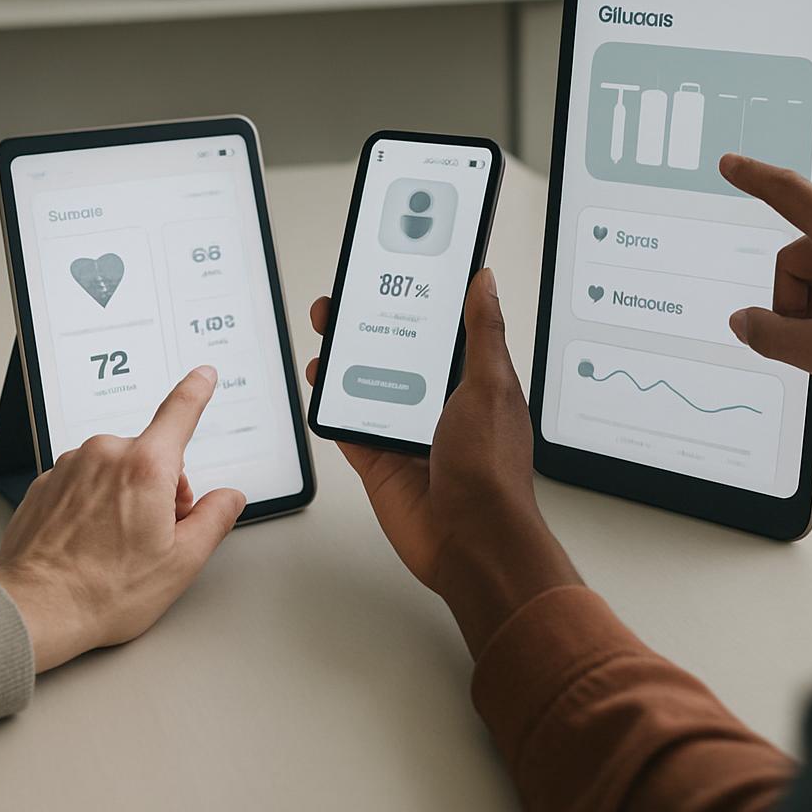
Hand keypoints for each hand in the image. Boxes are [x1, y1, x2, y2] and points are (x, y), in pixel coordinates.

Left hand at [0, 366, 245, 670]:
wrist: (34, 610)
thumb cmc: (104, 592)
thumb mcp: (181, 563)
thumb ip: (214, 520)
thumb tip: (228, 499)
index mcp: (146, 467)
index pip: (180, 412)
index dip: (197, 391)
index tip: (204, 376)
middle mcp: (106, 454)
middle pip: (150, 456)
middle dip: (161, 488)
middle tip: (152, 537)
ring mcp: (71, 466)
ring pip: (115, 469)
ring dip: (124, 495)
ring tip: (113, 547)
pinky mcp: (45, 483)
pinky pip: (83, 482)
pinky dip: (92, 504)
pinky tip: (88, 542)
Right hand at [307, 269, 577, 656]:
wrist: (471, 543)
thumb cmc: (492, 470)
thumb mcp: (491, 387)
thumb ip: (482, 333)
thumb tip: (484, 280)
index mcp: (471, 380)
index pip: (442, 327)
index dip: (419, 297)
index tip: (396, 268)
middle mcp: (437, 401)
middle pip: (396, 350)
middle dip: (370, 321)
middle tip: (344, 297)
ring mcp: (405, 430)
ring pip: (367, 381)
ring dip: (345, 355)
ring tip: (326, 328)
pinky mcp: (378, 459)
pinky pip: (348, 423)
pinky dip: (332, 402)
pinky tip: (319, 378)